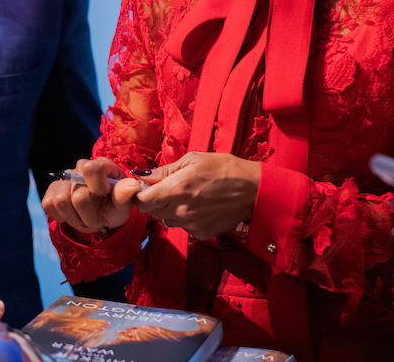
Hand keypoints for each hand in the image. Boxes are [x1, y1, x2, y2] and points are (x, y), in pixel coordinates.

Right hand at [42, 157, 144, 233]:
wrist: (101, 215)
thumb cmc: (115, 207)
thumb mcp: (124, 205)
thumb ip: (125, 196)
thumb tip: (131, 185)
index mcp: (101, 165)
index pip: (91, 169)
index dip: (97, 187)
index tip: (105, 197)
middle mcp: (80, 167)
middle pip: (77, 195)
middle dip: (89, 215)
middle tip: (97, 218)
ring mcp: (63, 179)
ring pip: (61, 202)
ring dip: (76, 218)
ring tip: (85, 217)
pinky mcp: (50, 190)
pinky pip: (48, 204)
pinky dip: (62, 217)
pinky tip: (73, 214)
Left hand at [134, 152, 259, 240]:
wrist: (253, 190)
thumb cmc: (223, 168)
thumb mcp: (192, 160)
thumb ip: (164, 170)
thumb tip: (141, 175)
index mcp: (176, 189)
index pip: (141, 202)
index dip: (140, 194)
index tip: (146, 186)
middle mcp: (181, 210)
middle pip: (151, 212)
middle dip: (153, 200)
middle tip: (167, 188)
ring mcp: (191, 224)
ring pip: (166, 219)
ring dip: (169, 210)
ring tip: (187, 196)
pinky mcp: (201, 233)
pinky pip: (183, 227)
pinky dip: (185, 218)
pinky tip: (199, 206)